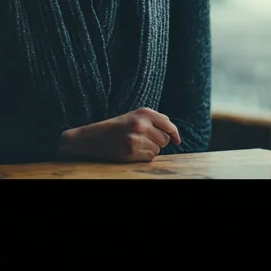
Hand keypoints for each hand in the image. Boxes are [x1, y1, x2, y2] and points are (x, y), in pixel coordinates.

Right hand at [58, 107, 181, 162]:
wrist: (94, 137)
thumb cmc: (117, 127)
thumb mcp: (134, 116)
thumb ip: (153, 120)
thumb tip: (173, 134)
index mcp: (143, 112)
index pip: (168, 124)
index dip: (175, 134)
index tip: (177, 141)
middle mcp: (141, 124)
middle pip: (165, 139)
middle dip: (158, 142)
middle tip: (144, 140)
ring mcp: (136, 138)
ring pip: (158, 150)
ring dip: (150, 149)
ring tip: (136, 144)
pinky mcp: (131, 151)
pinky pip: (149, 157)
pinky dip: (144, 156)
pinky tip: (133, 151)